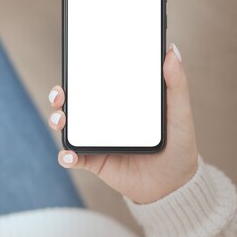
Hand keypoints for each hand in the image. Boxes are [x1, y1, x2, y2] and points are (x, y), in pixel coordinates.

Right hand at [48, 44, 198, 203]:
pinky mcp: (93, 162)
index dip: (79, 73)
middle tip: (59, 95)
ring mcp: (96, 140)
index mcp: (119, 102)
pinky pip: (72, 157)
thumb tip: (173, 50)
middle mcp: (102, 119)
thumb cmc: (178, 147)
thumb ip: (176, 84)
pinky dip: (66, 156)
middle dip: (58, 96)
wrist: (174, 186)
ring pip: (68, 127)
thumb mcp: (179, 113)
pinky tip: (70, 155)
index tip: (73, 64)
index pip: (94, 83)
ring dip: (57, 121)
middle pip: (73, 103)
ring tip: (60, 121)